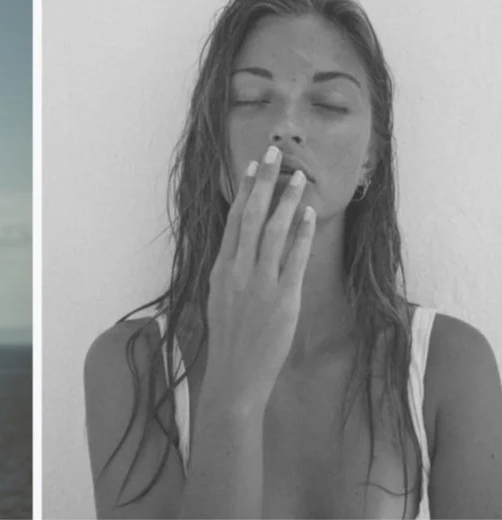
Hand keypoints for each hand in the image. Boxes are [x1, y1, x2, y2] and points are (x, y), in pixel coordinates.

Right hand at [202, 145, 315, 410]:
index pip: (234, 220)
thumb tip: (239, 247)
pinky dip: (301, 234)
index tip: (251, 166)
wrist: (234, 373)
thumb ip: (230, 271)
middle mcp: (237, 270)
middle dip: (264, 181)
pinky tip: (307, 214)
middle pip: (251, 216)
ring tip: (298, 177)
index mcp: (220, 269)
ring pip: (274, 231)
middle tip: (274, 152)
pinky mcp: (282, 298)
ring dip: (286, 200)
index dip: (244, 191)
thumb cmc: (228, 339)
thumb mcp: (219, 299)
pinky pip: (293, 258)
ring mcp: (259, 283)